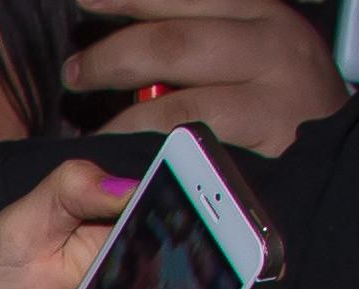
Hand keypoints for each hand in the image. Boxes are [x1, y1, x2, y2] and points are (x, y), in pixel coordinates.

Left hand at [74, 0, 348, 156]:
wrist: (342, 153)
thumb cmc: (283, 101)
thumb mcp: (250, 51)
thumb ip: (200, 38)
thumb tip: (129, 37)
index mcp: (260, 14)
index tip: (87, 1)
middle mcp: (269, 45)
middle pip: (171, 41)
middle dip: (112, 57)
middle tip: (75, 73)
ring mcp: (271, 95)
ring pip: (176, 99)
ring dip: (122, 116)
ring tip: (94, 128)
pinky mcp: (265, 142)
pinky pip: (190, 144)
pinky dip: (148, 148)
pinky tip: (124, 154)